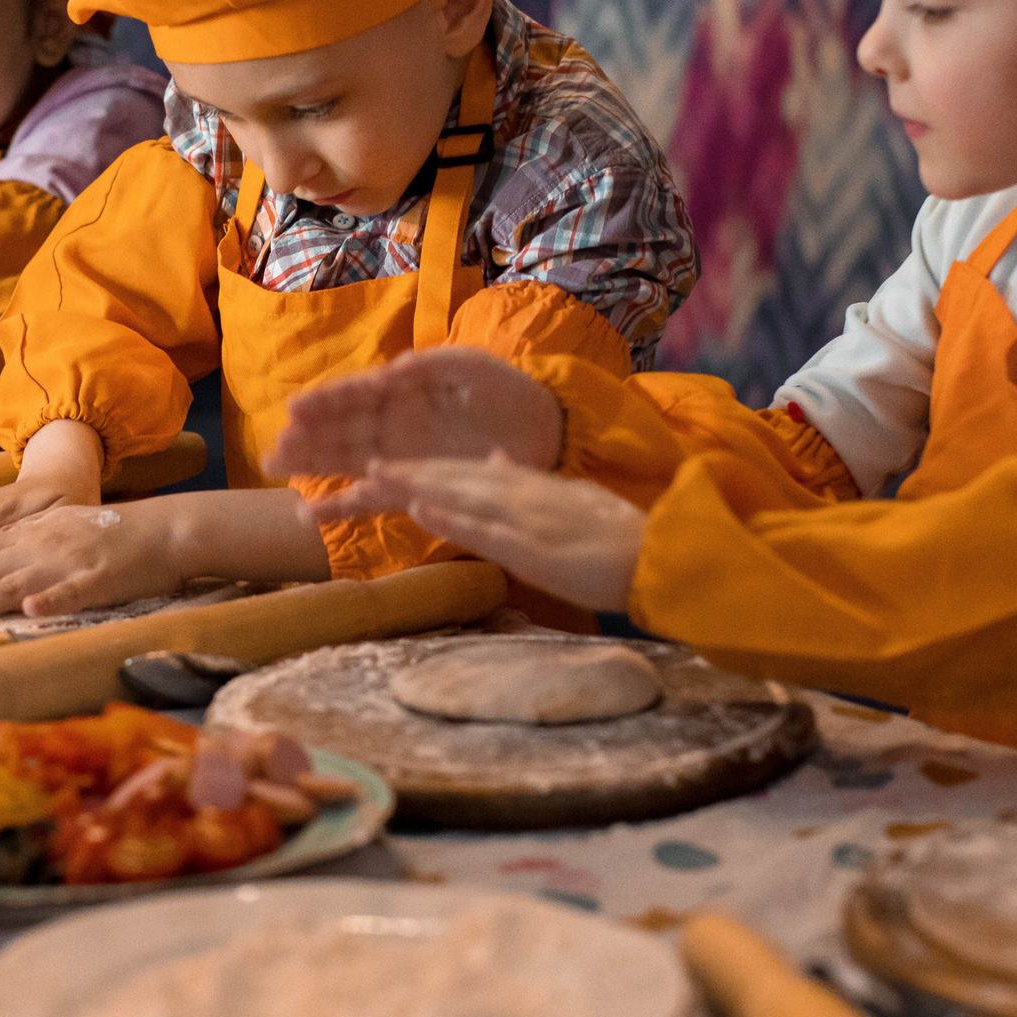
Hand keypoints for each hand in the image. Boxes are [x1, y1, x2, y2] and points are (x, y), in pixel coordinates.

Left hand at [0, 499, 187, 619]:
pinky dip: (51, 600)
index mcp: (32, 535)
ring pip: (15, 582)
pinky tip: (31, 609)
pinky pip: (73, 592)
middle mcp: (42, 545)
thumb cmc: (113, 535)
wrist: (165, 530)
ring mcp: (69, 563)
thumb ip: (27, 543)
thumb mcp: (61, 529)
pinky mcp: (99, 580)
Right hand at [269, 348, 562, 495]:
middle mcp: (394, 425)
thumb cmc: (507, 391)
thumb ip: (431, 364)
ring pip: (346, 463)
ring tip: (274, 472)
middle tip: (271, 451)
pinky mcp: (415, 487)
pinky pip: (371, 499)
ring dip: (311, 467)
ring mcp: (401, 458)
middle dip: (305, 440)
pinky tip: (308, 515)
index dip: (325, 402)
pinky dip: (340, 507)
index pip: (355, 394)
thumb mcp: (472, 367)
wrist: (545, 432)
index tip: (294, 409)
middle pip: (340, 432)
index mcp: (404, 389)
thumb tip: (388, 372)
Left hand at [307, 452, 644, 611]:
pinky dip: (452, 517)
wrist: (663, 557)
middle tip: (354, 464)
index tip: (379, 464)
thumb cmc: (619, 539)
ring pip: (460, 497)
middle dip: (401, 472)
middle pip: (450, 479)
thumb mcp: (568, 498)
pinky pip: (487, 529)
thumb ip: (526, 480)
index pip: (461, 474)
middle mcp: (520, 496)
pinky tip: (420, 507)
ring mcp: (526, 519)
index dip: (418, 468)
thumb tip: (489, 459)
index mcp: (526, 488)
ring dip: (414, 484)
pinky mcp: (536, 547)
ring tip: (370, 473)